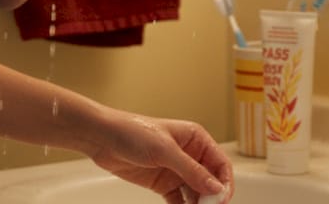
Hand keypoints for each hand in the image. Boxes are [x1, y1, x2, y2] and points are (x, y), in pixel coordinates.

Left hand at [86, 113, 233, 203]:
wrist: (103, 138)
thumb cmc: (133, 131)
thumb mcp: (165, 150)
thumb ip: (191, 170)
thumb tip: (216, 187)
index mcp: (196, 139)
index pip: (220, 163)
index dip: (224, 182)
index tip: (221, 200)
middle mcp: (190, 155)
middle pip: (210, 181)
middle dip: (212, 197)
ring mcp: (177, 171)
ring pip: (196, 193)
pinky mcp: (164, 184)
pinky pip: (179, 200)